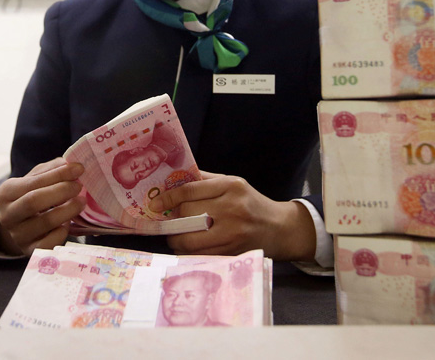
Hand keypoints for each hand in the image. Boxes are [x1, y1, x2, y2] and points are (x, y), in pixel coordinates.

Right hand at [0, 158, 85, 256]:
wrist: (21, 224)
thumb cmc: (31, 195)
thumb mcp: (36, 179)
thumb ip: (51, 170)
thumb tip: (71, 164)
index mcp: (5, 193)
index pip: (34, 182)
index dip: (58, 175)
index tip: (79, 168)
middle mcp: (6, 216)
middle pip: (34, 201)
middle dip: (61, 191)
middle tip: (79, 186)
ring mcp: (17, 236)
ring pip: (46, 222)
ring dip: (68, 210)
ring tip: (81, 202)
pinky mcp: (30, 251)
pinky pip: (50, 243)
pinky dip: (62, 232)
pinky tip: (67, 223)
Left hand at [148, 171, 315, 260]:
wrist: (280, 228)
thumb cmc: (251, 204)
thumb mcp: (233, 184)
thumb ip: (205, 181)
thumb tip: (172, 181)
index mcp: (231, 186)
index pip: (190, 190)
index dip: (167, 197)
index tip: (154, 203)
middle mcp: (233, 208)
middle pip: (187, 215)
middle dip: (171, 221)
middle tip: (166, 222)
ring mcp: (233, 232)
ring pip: (190, 239)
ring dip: (176, 240)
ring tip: (175, 237)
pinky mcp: (233, 252)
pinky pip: (200, 254)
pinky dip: (188, 252)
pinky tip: (189, 248)